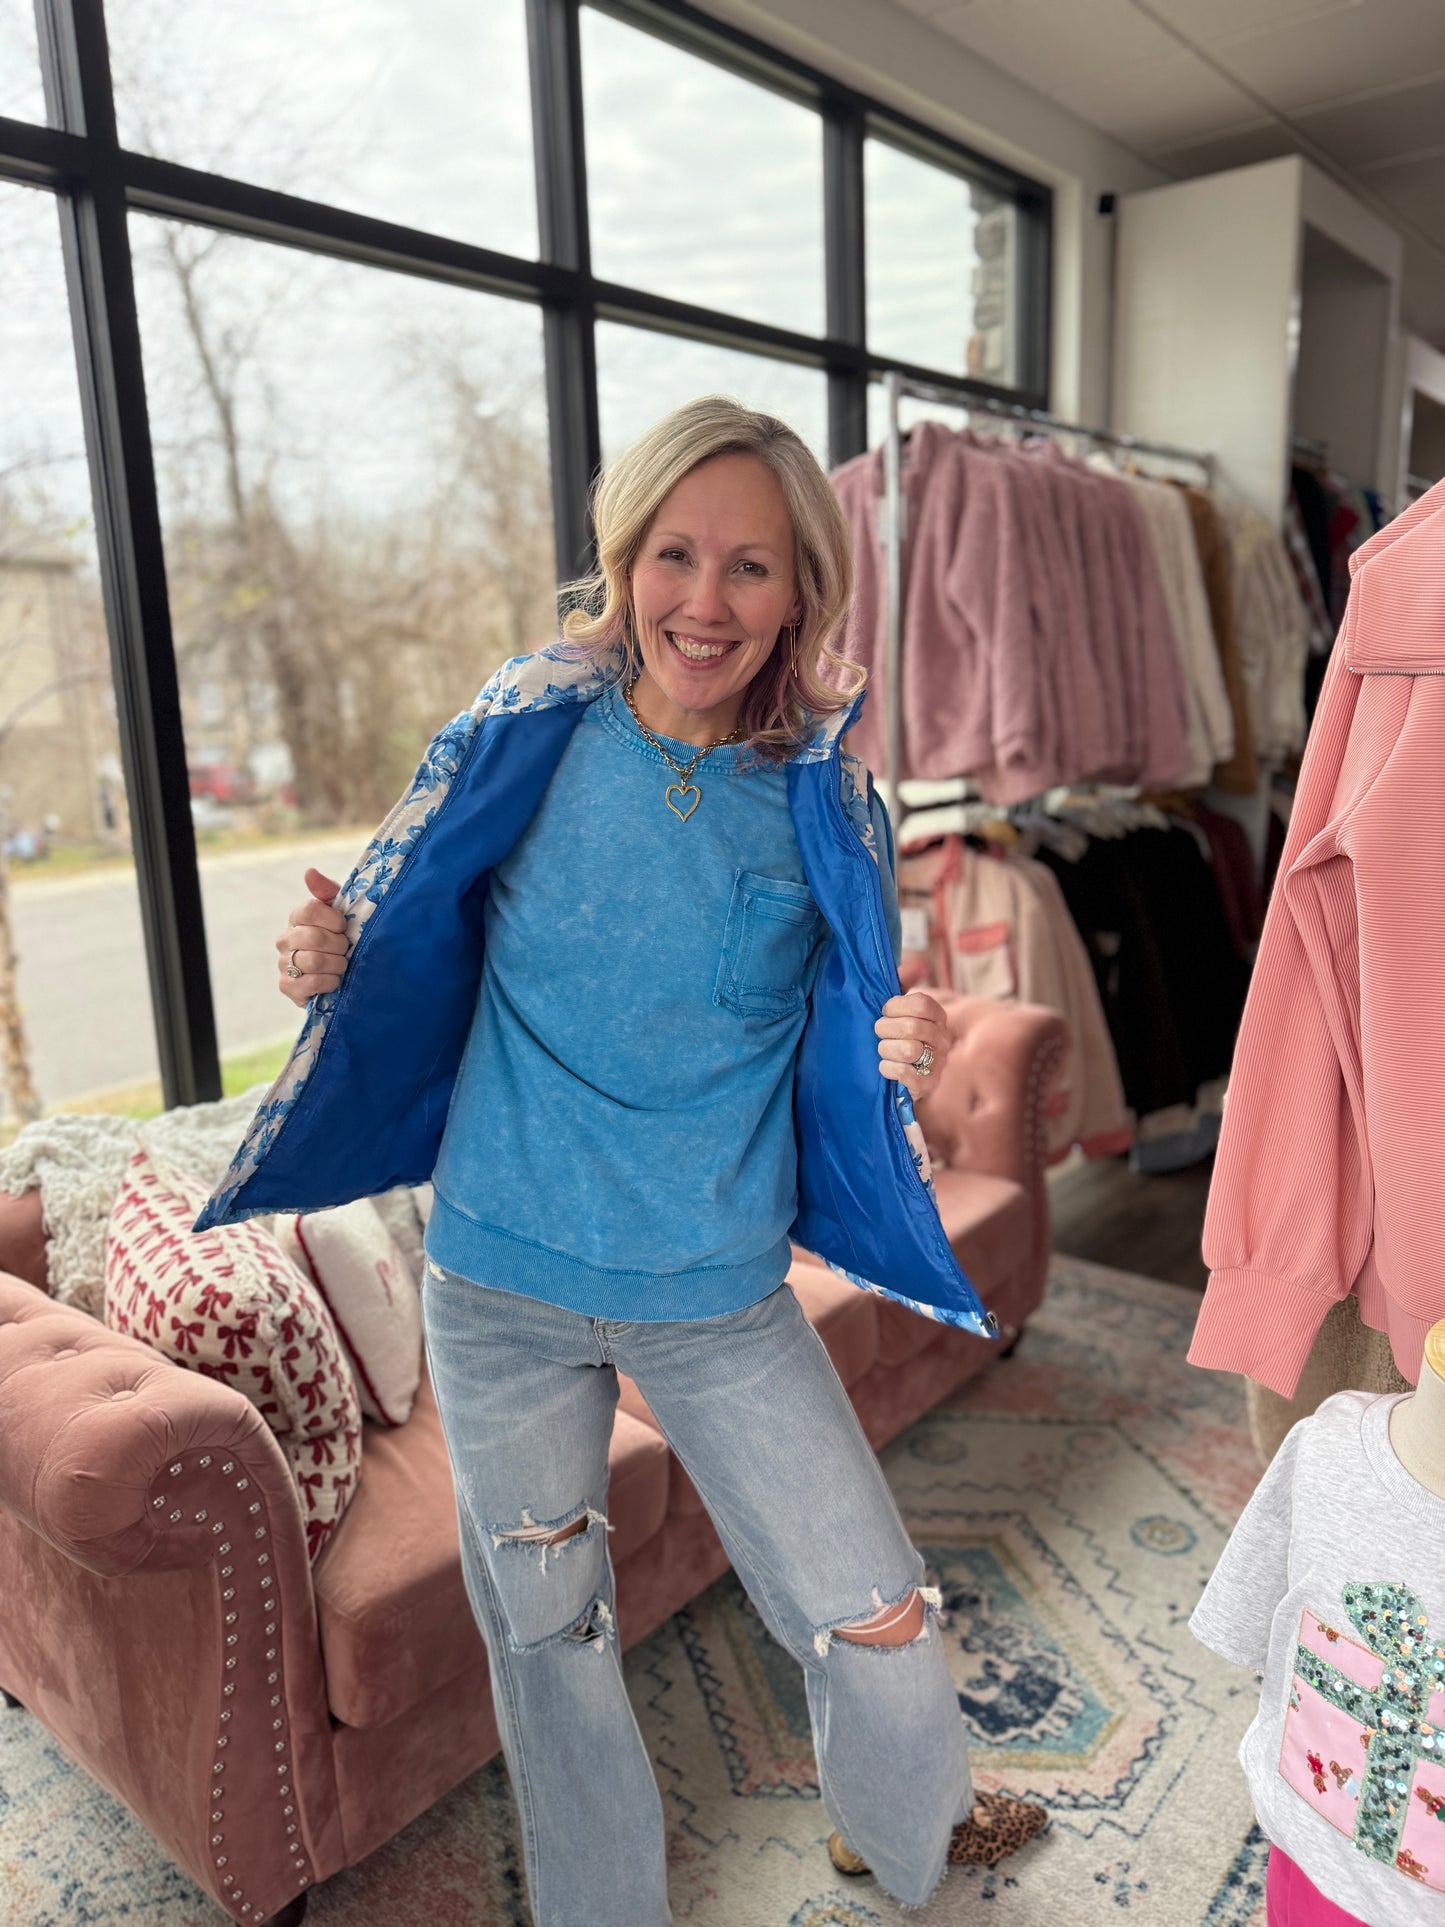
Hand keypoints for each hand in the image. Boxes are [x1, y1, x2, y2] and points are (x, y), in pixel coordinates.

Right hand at [276, 868, 347, 1006]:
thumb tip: (310, 872)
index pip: (311, 909)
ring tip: (341, 965)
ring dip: (337, 965)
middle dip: (339, 946)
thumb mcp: (341, 913)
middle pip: (315, 938)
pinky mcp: (287, 986)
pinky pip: (312, 983)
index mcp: (298, 918)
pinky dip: (330, 982)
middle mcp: (285, 939)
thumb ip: (327, 891)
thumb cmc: (341, 941)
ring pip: (315, 961)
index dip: (334, 920)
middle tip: (345, 950)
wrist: (342, 978)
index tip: (344, 927)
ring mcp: (284, 963)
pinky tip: (334, 980)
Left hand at [875, 991, 951, 1105]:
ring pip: (908, 1049)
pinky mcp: (927, 1085)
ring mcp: (938, 1063)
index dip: (896, 1005)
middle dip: (886, 1028)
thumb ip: (904, 982)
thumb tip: (917, 963)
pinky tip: (885, 1067)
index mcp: (938, 1016)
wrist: (897, 1077)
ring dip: (886, 1049)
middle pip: (912, 1026)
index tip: (884, 1010)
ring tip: (882, 1050)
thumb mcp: (899, 1008)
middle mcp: (943, 1039)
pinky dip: (887, 1068)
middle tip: (878, 1032)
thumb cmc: (895, 1036)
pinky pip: (904, 1073)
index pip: (921, 1003)